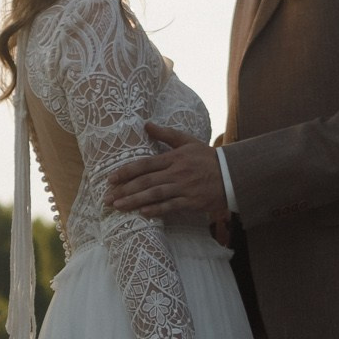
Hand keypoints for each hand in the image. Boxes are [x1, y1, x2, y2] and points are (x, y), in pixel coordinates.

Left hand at [105, 124, 229, 221]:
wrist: (231, 174)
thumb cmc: (206, 157)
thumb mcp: (187, 141)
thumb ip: (166, 134)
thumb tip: (146, 124)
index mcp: (174, 157)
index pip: (145, 164)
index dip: (127, 172)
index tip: (111, 179)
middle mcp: (176, 172)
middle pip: (146, 181)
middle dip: (125, 190)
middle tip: (107, 198)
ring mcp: (184, 188)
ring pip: (155, 195)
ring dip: (135, 201)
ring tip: (118, 206)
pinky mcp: (191, 202)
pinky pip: (170, 206)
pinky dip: (156, 210)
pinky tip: (142, 213)